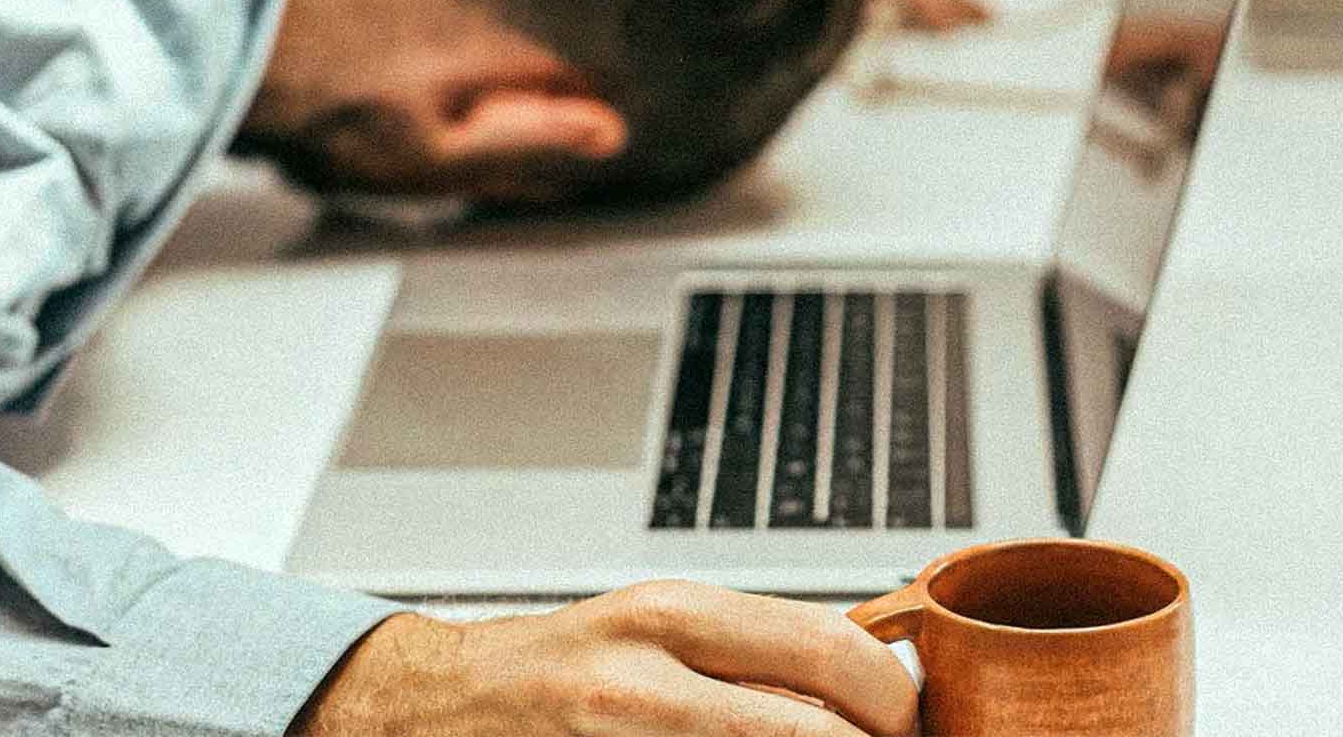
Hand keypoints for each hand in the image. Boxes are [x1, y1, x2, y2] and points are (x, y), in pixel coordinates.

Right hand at [290, 580, 919, 735]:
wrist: (429, 708)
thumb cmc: (552, 670)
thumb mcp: (656, 629)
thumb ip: (752, 649)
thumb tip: (871, 672)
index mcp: (669, 617)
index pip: (829, 648)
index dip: (895, 696)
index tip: (914, 716)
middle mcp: (642, 683)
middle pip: (812, 726)